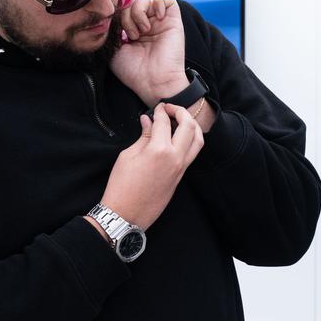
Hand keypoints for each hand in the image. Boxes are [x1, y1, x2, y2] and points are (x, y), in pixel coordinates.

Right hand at [99, 104, 204, 228]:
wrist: (126, 213)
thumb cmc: (121, 185)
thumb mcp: (128, 156)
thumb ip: (143, 137)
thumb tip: (148, 121)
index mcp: (160, 150)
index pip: (165, 122)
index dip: (161, 111)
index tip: (158, 107)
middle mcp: (175, 158)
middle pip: (189, 127)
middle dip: (182, 112)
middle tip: (170, 109)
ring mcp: (181, 168)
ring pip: (198, 141)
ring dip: (192, 126)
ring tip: (180, 121)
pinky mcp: (181, 177)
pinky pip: (193, 154)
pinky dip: (191, 141)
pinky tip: (180, 137)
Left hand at [110, 0, 187, 104]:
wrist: (154, 82)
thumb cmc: (134, 71)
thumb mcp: (114, 49)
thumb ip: (112, 31)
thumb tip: (111, 16)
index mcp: (132, 30)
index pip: (121, 10)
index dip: (117, 15)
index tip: (118, 33)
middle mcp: (146, 24)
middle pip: (131, 3)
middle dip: (127, 16)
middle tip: (132, 35)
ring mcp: (159, 22)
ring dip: (139, 12)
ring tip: (143, 31)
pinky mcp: (173, 20)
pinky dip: (159, 4)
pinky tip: (156, 18)